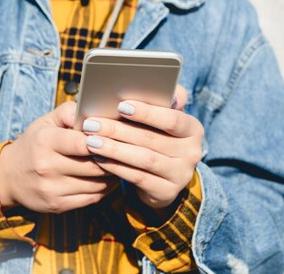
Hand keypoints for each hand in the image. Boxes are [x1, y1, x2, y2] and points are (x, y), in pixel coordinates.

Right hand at [0, 102, 115, 213]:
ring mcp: (51, 188)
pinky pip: (92, 198)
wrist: (9, 176)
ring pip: (96, 184)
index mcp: (44, 141)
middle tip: (124, 152)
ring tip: (117, 164)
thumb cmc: (34, 143)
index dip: (102, 140)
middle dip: (111, 158)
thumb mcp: (46, 122)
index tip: (114, 136)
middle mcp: (46, 166)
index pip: (81, 143)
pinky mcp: (57, 205)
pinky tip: (106, 179)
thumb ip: (70, 112)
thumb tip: (95, 110)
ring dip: (111, 175)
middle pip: (93, 166)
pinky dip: (104, 189)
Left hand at [82, 86, 202, 208]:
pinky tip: (98, 158)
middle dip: (117, 130)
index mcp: (192, 129)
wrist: (163, 176)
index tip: (120, 105)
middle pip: (151, 139)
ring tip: (90, 141)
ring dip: (113, 149)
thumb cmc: (156, 136)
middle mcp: (192, 152)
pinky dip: (116, 167)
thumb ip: (162, 100)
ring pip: (143, 159)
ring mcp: (181, 174)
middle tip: (91, 124)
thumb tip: (167, 90)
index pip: (172, 119)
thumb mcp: (162, 118)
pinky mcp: (167, 192)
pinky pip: (137, 178)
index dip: (147, 112)